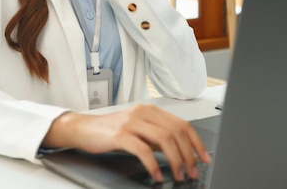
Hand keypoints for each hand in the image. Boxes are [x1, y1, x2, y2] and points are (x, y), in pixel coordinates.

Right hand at [42, 105, 211, 182]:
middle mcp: (142, 112)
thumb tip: (180, 149)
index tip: (204, 158)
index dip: (196, 143)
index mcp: (149, 110)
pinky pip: (143, 150)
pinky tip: (157, 174)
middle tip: (192, 172)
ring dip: (175, 161)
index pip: (181, 124)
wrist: (83, 129)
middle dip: (188, 155)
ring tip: (178, 175)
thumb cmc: (109, 130)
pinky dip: (154, 165)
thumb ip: (156, 135)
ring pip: (163, 139)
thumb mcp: (137, 129)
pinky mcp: (119, 134)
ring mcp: (130, 122)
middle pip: (175, 132)